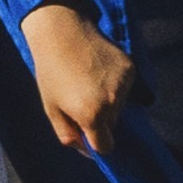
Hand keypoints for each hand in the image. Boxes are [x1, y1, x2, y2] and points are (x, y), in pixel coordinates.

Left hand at [17, 0, 140, 153]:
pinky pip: (126, 89)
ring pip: (120, 107)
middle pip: (112, 125)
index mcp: (92, 115)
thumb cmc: (51, 72)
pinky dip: (115, 86)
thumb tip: (87, 151)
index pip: (106, 147)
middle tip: (80, 98)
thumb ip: (68, 136)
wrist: (62, 32)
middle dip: (99, 120)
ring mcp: (124, 85)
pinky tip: (98, 71)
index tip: (86, 132)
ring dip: (108, 102)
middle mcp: (113, 102)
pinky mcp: (130, 69)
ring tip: (88, 81)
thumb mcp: (52, 109)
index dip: (95, 143)